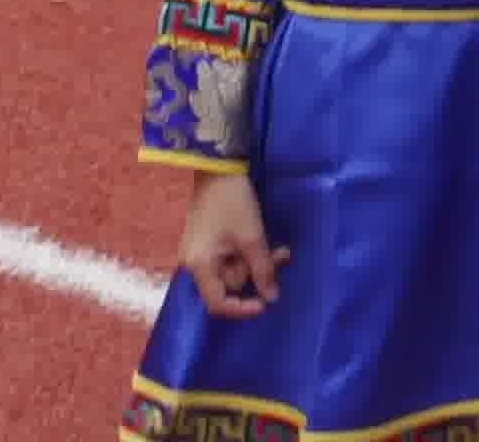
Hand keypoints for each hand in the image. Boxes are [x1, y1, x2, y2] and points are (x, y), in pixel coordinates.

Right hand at [177, 170, 289, 317]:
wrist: (218, 170)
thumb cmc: (233, 203)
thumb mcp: (252, 237)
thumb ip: (262, 269)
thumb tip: (271, 298)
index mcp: (200, 266)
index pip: (217, 302)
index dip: (241, 308)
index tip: (265, 304)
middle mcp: (195, 264)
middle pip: (230, 283)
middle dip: (258, 273)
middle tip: (283, 257)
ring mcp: (202, 252)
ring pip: (235, 269)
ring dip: (259, 260)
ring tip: (282, 248)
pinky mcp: (210, 242)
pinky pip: (232, 257)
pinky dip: (250, 252)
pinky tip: (268, 242)